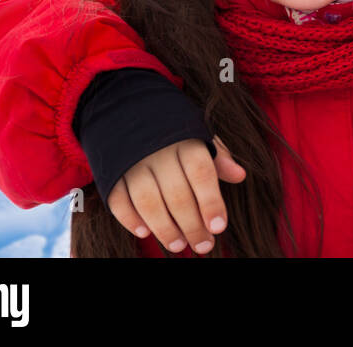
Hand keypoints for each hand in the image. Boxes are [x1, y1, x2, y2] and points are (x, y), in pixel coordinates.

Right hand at [106, 136, 246, 253]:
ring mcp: (132, 162)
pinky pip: (118, 201)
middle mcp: (158, 152)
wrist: (127, 107)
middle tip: (203, 246)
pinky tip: (145, 232)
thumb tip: (240, 176)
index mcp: (185, 141)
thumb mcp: (199, 135)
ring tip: (178, 245)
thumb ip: (218, 156)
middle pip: (177, 194)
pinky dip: (130, 220)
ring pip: (148, 202)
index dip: (211, 202)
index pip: (201, 174)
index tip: (219, 227)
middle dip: (192, 225)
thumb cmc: (174, 130)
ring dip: (164, 228)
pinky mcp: (112, 172)